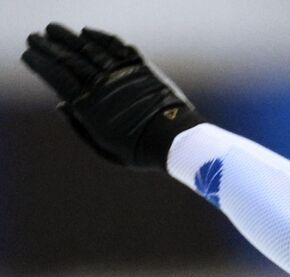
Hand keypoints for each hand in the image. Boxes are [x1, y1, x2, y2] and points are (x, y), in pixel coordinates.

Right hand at [21, 23, 201, 168]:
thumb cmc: (139, 150)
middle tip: (35, 37)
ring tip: (53, 29)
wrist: (177, 142)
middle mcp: (102, 86)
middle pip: (69, 59)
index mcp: (89, 107)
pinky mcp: (141, 68)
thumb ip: (80, 127)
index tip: (29, 54)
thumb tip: (61, 105)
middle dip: (48, 46)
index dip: (40, 63)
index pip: (57, 78)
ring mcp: (122, 74)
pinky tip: (87, 32)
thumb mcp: (105, 148)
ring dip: (69, 37)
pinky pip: (117, 47)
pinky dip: (101, 38)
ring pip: (89, 49)